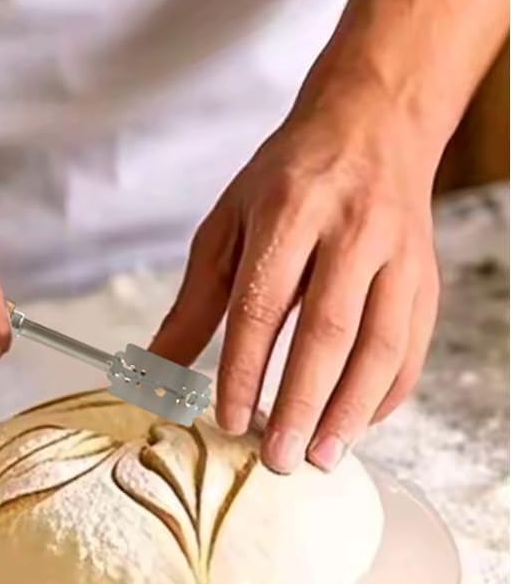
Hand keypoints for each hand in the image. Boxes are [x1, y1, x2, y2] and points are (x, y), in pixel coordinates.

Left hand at [151, 72, 439, 472]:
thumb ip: (197, 297)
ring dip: (350, 409)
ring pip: (381, 343)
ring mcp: (398, 253)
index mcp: (289, 210)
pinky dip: (385, 393)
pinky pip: (412, 346)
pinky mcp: (426, 275)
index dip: (245, 366)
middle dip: (302, 401)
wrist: (371, 126)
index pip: (263, 301)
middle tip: (278, 456)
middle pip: (328, 329)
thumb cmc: (288, 179)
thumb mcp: (228, 222)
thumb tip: (158, 365)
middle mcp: (351, 230)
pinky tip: (355, 424)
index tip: (230, 417)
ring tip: (320, 457)